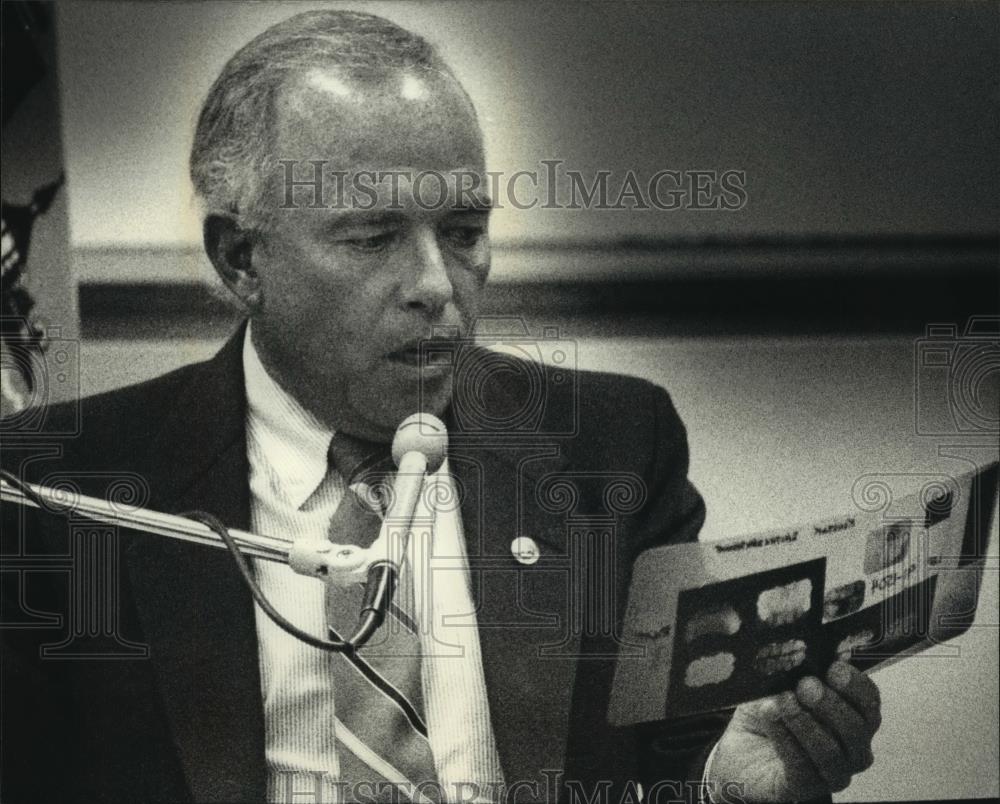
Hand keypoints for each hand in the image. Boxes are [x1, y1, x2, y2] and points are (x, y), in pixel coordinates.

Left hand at [708, 662, 880, 801]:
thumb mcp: (782, 682)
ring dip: (806, 723)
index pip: (869, 702)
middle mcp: (851, 748)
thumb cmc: (769, 711)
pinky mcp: (804, 787)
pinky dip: (786, 738)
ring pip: (832, 752)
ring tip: (783, 701)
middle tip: (806, 685)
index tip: (833, 667)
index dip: (855, 685)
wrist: (740, 747)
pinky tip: (771, 717)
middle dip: (831, 704)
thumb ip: (798, 669)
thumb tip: (806, 649)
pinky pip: (802, 766)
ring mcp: (832, 772)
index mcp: (852, 715)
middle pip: (857, 729)